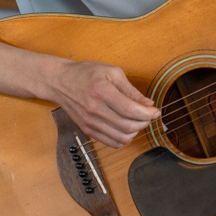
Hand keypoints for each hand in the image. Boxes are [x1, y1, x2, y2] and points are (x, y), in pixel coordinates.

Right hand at [44, 59, 159, 148]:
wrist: (59, 82)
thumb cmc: (85, 73)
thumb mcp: (112, 72)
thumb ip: (131, 90)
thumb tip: (148, 104)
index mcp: (102, 92)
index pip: (131, 111)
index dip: (149, 114)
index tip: (156, 111)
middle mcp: (95, 110)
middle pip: (129, 126)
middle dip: (145, 122)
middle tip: (148, 114)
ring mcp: (90, 123)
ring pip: (122, 138)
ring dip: (136, 132)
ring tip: (138, 121)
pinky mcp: (87, 130)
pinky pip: (111, 143)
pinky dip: (124, 138)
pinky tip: (127, 128)